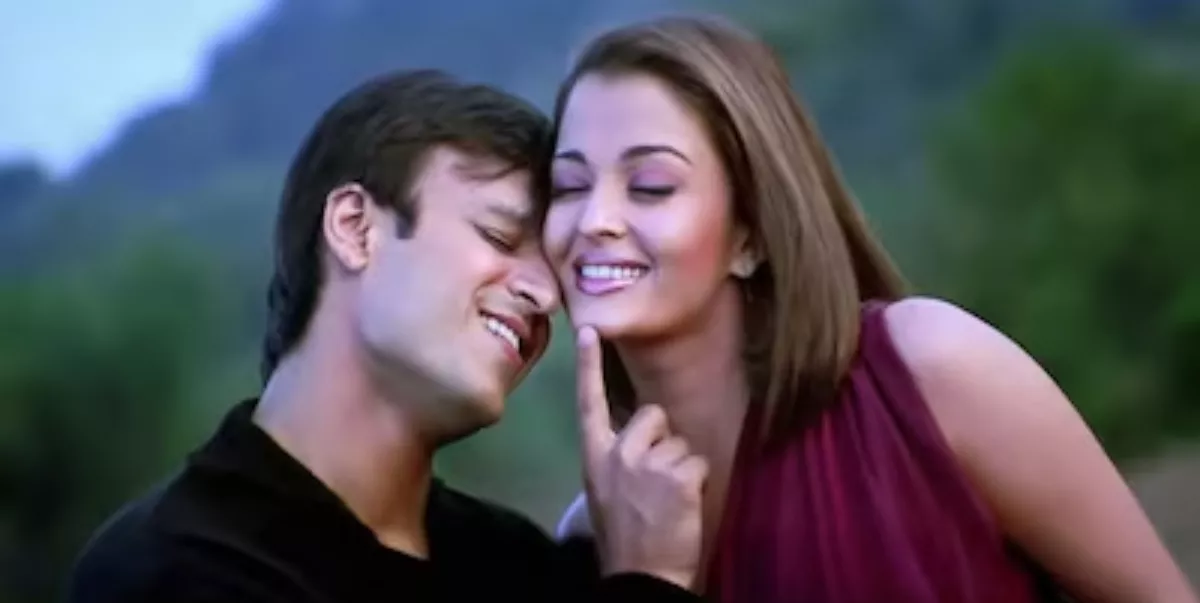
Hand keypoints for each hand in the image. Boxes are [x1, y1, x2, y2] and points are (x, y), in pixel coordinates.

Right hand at [574, 326, 707, 590]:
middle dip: (662, 440)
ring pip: (681, 443)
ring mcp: (647, 462)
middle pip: (653, 415)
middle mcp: (618, 452)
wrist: (640, 575)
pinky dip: (697, 483)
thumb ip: (618, 458)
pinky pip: (698, 463)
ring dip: (681, 468)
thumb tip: (640, 435)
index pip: (589, 402)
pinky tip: (683, 507)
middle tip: (655, 482)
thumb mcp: (606, 490)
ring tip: (667, 501)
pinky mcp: (677, 475)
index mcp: (595, 456)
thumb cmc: (625, 536)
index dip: (588, 366)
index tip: (588, 330)